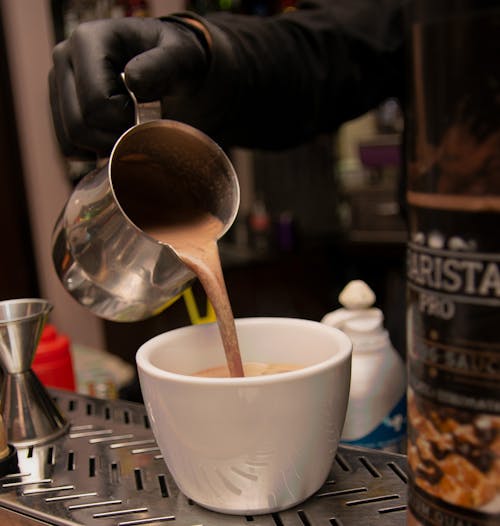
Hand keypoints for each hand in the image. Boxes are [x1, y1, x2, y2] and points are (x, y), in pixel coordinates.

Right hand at [49, 16, 213, 158]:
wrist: (173, 70)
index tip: (149, 118)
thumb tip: (133, 82)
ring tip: (131, 134)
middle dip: (115, 140)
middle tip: (142, 133)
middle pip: (78, 126)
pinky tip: (116, 140)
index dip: (125, 124)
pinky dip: (92, 154)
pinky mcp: (59, 107)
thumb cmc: (179, 63)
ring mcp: (58, 83)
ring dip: (104, 149)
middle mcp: (64, 57)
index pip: (96, 104)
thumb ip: (163, 66)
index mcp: (88, 39)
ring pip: (69, 142)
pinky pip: (66, 148)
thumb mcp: (182, 58)